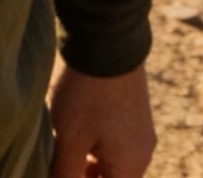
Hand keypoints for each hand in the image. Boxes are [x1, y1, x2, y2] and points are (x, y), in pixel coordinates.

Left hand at [46, 59, 154, 177]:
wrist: (108, 38)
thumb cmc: (87, 92)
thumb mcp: (69, 137)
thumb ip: (65, 172)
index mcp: (131, 166)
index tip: (63, 169)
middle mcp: (142, 151)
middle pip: (112, 176)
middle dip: (84, 173)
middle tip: (59, 159)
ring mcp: (141, 129)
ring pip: (113, 158)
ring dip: (89, 158)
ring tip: (63, 141)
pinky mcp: (135, 109)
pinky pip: (117, 138)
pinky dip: (96, 139)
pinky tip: (75, 121)